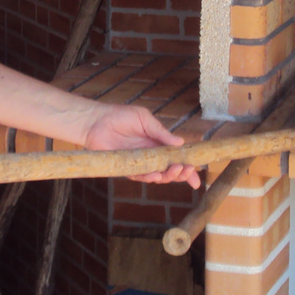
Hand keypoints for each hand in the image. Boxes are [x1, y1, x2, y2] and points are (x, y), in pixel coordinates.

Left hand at [83, 104, 200, 188]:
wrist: (97, 121)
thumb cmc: (120, 116)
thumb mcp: (145, 119)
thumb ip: (161, 132)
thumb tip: (181, 143)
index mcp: (158, 144)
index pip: (176, 158)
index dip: (188, 170)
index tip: (197, 178)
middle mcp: (150, 156)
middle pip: (170, 171)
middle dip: (181, 173)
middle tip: (187, 169)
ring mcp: (139, 163)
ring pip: (157, 176)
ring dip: (168, 176)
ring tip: (175, 170)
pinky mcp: (126, 169)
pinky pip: (140, 177)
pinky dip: (150, 177)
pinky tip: (157, 175)